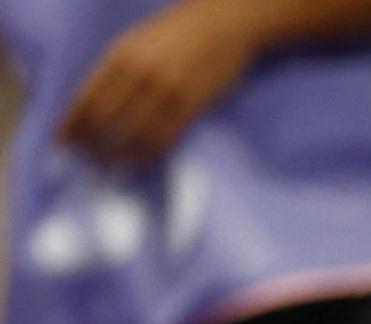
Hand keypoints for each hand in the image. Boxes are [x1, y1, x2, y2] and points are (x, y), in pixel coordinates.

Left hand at [58, 1, 259, 166]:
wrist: (223, 23)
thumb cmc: (178, 32)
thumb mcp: (137, 41)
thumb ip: (118, 68)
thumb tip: (98, 103)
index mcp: (119, 55)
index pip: (86, 98)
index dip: (72, 125)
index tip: (63, 143)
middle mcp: (138, 74)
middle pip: (105, 120)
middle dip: (92, 145)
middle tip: (87, 162)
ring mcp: (166, 90)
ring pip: (133, 134)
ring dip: (119, 155)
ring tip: (111, 168)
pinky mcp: (191, 104)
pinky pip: (164, 137)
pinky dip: (149, 155)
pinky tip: (141, 163)